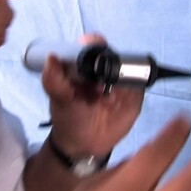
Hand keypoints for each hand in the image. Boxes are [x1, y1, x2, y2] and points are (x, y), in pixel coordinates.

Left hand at [43, 34, 144, 156]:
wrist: (86, 145)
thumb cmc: (70, 117)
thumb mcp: (59, 100)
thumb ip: (53, 81)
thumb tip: (51, 57)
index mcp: (84, 65)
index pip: (92, 45)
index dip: (93, 45)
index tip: (90, 51)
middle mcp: (104, 69)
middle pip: (114, 54)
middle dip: (108, 64)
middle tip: (97, 85)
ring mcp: (121, 81)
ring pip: (129, 67)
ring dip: (121, 78)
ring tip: (108, 97)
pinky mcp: (135, 94)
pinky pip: (139, 84)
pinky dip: (133, 88)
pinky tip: (119, 102)